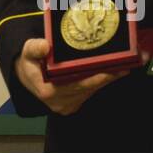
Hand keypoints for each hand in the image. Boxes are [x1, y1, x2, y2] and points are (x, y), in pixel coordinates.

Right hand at [15, 37, 132, 114]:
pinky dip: (101, 82)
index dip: (95, 77)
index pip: (77, 85)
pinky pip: (90, 92)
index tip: (110, 69)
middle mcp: (59, 103)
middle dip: (108, 76)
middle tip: (126, 64)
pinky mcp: (73, 105)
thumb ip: (34, 48)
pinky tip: (113, 72)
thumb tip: (45, 46)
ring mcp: (67, 106)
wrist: (27, 76)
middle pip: (89, 88)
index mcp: (48, 92)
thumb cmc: (29, 62)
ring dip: (108, 79)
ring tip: (125, 66)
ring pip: (92, 91)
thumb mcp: (27, 51)